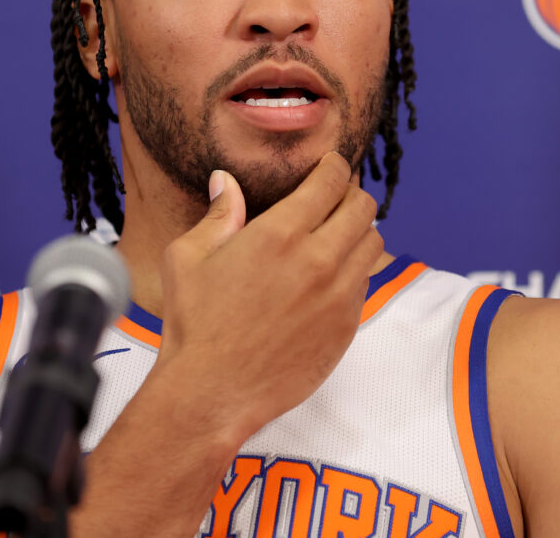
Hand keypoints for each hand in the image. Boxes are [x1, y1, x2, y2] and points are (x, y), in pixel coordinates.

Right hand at [154, 151, 382, 440]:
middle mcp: (317, 260)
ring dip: (358, 231)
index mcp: (279, 235)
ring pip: (372, 243)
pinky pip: (365, 282)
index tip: (328, 167)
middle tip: (334, 197)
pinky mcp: (345, 326)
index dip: (333, 166)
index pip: (331, 181)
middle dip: (350, 193)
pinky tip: (330, 274)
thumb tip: (225, 180)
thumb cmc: (194, 324)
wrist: (212, 392)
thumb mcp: (187, 259)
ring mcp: (337, 296)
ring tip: (337, 233)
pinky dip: (354, 269)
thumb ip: (217, 215)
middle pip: (362, 206)